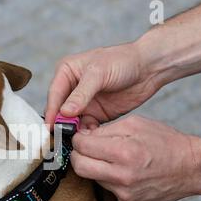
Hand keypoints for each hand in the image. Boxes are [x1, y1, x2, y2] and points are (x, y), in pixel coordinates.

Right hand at [45, 43, 161, 127]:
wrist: (149, 68)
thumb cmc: (123, 60)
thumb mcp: (99, 73)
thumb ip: (81, 94)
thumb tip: (64, 112)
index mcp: (67, 72)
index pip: (54, 94)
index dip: (52, 111)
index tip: (51, 127)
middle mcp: (72, 88)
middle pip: (60, 111)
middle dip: (62, 124)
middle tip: (62, 137)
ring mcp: (84, 103)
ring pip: (72, 121)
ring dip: (74, 130)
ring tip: (79, 139)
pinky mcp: (96, 114)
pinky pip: (86, 127)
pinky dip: (88, 133)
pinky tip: (93, 137)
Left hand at [71, 115, 200, 200]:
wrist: (192, 168)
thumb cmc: (165, 142)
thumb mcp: (135, 124)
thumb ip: (105, 130)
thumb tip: (83, 136)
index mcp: (124, 152)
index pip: (82, 147)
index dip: (78, 139)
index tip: (81, 137)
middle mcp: (122, 176)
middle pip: (79, 167)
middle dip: (77, 155)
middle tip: (85, 148)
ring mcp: (125, 194)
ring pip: (92, 178)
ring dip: (95, 166)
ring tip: (110, 158)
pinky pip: (107, 189)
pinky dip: (109, 178)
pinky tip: (123, 171)